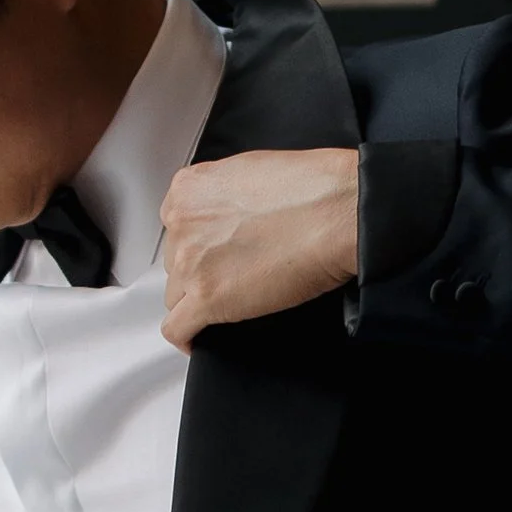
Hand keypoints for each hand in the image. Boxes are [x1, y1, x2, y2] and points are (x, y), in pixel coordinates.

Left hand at [158, 147, 359, 350]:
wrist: (337, 211)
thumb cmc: (313, 189)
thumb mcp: (250, 172)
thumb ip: (224, 196)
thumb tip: (227, 216)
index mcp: (190, 188)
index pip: (175, 227)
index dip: (195, 244)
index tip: (208, 255)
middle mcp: (183, 222)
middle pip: (176, 262)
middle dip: (199, 271)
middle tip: (230, 275)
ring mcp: (191, 261)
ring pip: (177, 295)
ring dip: (198, 300)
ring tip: (229, 302)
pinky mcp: (207, 297)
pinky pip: (176, 329)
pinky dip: (187, 338)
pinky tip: (198, 339)